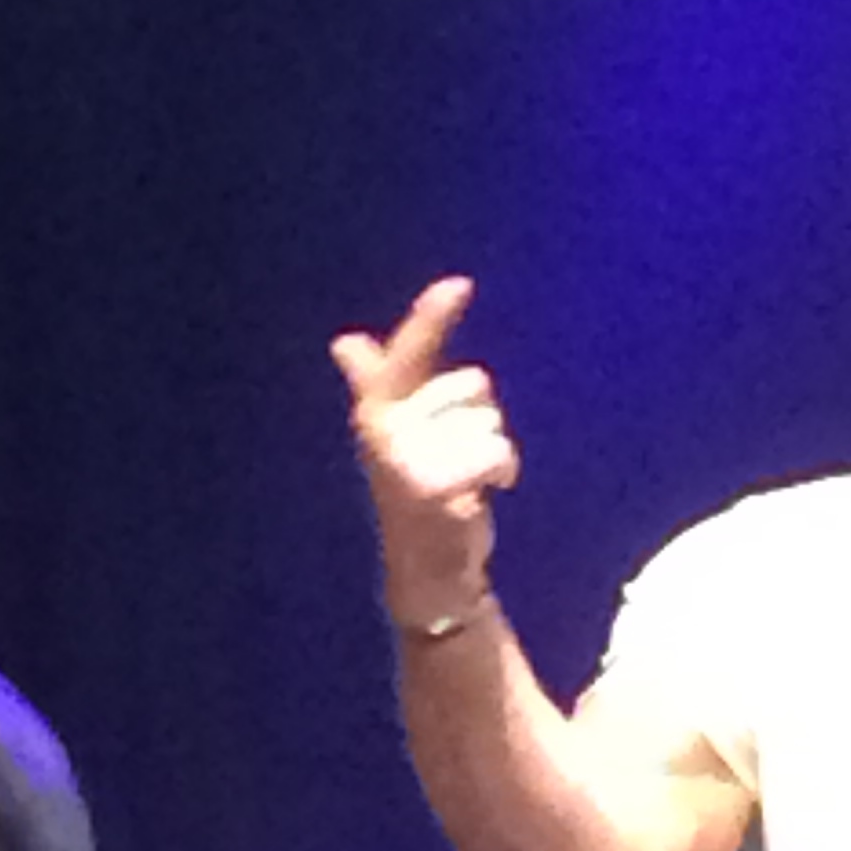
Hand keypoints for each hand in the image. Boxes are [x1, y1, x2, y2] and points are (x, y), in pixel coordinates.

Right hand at [330, 276, 518, 626]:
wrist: (428, 567)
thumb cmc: (420, 493)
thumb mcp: (400, 435)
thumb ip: (381, 382)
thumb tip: (346, 343)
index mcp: (378, 408)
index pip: (408, 353)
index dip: (432, 317)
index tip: (459, 283)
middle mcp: (384, 428)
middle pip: (471, 385)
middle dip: (479, 417)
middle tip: (457, 456)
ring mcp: (407, 459)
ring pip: (489, 421)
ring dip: (494, 449)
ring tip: (470, 479)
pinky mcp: (433, 487)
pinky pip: (494, 452)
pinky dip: (504, 470)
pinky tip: (490, 491)